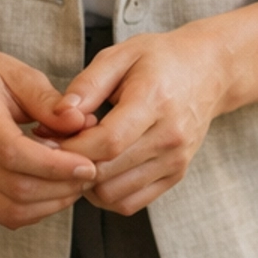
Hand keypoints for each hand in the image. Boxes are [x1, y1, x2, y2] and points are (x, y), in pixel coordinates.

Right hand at [0, 43, 98, 229]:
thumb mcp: (19, 74)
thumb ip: (50, 101)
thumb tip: (82, 123)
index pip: (13, 153)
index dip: (55, 166)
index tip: (88, 165)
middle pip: (15, 187)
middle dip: (61, 187)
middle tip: (90, 174)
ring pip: (11, 209)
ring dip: (52, 203)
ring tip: (76, 183)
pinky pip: (4, 214)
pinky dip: (36, 210)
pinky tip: (54, 191)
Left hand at [44, 26, 231, 214]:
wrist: (208, 71)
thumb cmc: (160, 59)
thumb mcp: (120, 55)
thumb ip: (87, 85)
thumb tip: (59, 115)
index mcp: (155, 101)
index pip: (108, 142)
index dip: (71, 146)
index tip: (49, 137)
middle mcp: (170, 136)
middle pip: (107, 173)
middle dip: (71, 164)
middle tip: (55, 147)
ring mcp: (176, 160)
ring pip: (114, 194)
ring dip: (86, 182)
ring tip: (78, 156)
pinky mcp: (176, 175)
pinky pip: (130, 203)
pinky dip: (106, 193)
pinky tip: (99, 168)